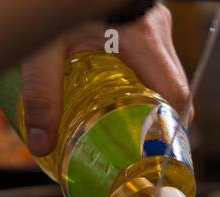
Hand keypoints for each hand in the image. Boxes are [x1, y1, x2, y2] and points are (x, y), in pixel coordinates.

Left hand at [19, 3, 189, 156]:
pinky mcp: (146, 23)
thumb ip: (42, 93)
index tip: (157, 151)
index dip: (173, 128)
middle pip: (175, 90)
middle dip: (160, 120)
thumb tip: (42, 143)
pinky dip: (144, 82)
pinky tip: (123, 95)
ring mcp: (155, 25)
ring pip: (167, 76)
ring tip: (130, 124)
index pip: (177, 94)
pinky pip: (156, 62)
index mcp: (144, 38)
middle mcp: (158, 31)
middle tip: (139, 145)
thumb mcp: (45, 47)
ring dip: (152, 101)